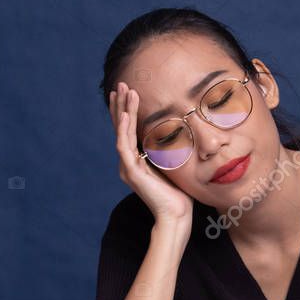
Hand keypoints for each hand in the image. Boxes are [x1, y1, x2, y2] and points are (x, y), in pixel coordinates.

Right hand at [110, 82, 193, 229]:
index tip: (127, 92)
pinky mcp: (131, 173)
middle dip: (120, 105)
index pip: (128, 130)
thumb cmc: (178, 193)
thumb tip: (175, 133)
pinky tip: (125, 114)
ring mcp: (127, 167)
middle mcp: (128, 162)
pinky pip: (124, 147)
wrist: (177, 215)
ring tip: (124, 91)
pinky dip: (124, 129)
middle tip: (121, 84)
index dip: (126, 110)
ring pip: (121, 133)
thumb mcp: (171, 165)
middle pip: (121, 127)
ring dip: (122, 110)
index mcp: (135, 160)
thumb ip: (166, 150)